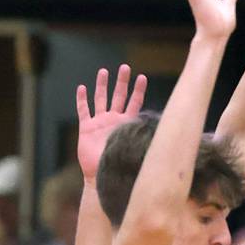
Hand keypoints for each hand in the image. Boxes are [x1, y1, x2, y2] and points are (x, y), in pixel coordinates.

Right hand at [76, 65, 146, 180]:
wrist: (102, 177)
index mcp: (126, 124)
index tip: (142, 77)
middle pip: (118, 96)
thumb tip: (163, 134)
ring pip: (100, 100)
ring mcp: (100, 123)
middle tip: (125, 67)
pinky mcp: (86, 128)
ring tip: (104, 71)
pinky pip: (83, 111)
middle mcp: (113, 120)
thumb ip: (142, 138)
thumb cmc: (120, 166)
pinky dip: (82, 100)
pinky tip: (82, 88)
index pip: (134, 103)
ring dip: (102, 86)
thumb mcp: (134, 148)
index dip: (138, 90)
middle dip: (121, 82)